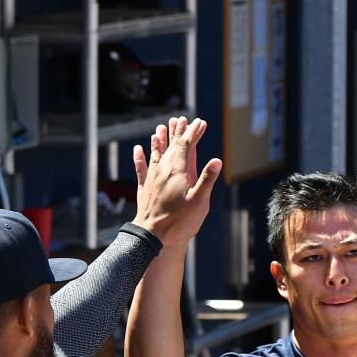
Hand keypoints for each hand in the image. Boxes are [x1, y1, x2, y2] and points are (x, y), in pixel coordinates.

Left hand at [132, 116, 222, 249]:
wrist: (154, 236)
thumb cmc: (180, 221)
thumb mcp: (200, 201)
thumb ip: (207, 179)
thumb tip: (217, 161)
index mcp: (178, 171)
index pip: (187, 145)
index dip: (193, 132)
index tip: (200, 122)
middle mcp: (163, 170)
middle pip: (171, 146)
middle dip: (179, 132)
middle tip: (183, 119)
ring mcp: (152, 179)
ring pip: (156, 154)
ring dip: (159, 140)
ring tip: (160, 127)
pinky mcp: (144, 188)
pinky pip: (141, 168)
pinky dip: (140, 158)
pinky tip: (138, 149)